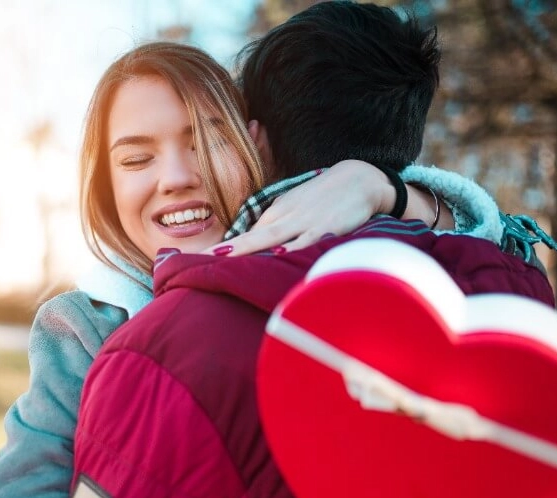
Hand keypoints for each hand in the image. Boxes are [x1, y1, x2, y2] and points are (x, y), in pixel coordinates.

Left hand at [203, 160, 393, 256]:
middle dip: (227, 249)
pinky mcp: (327, 227)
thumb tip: (250, 249)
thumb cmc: (321, 199)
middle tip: (201, 259)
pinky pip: (308, 240)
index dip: (223, 249)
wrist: (358, 178)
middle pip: (252, 236)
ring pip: (273, 237)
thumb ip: (272, 229)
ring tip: (226, 257)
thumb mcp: (292, 210)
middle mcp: (285, 218)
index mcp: (275, 215)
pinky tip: (281, 254)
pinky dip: (295, 247)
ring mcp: (304, 222)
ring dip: (250, 247)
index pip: (245, 235)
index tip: (197, 260)